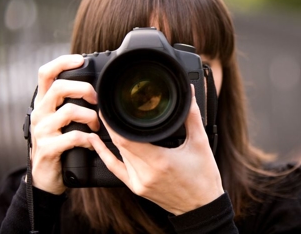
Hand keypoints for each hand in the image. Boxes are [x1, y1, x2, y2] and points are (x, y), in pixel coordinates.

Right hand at [29, 55, 99, 194]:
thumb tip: (95, 88)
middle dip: (84, 89)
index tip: (80, 60)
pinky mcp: (49, 148)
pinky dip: (88, 138)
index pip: (46, 74)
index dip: (62, 62)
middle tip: (97, 100)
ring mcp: (42, 131)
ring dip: (91, 117)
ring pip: (70, 111)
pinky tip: (92, 142)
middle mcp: (40, 113)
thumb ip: (70, 104)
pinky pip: (73, 136)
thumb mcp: (60, 121)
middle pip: (59, 87)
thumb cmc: (59, 144)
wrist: (46, 178)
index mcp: (44, 104)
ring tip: (97, 126)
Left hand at [89, 86, 223, 214]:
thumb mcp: (201, 143)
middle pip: (119, 145)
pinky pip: (116, 170)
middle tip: (109, 107)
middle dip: (112, 125)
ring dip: (112, 137)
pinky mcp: (137, 188)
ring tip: (108, 119)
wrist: (202, 206)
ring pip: (118, 154)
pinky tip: (96, 142)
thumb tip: (190, 93)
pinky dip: (105, 155)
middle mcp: (145, 174)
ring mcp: (139, 183)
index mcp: (159, 162)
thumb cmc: (204, 178)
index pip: (126, 139)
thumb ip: (192, 116)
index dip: (113, 123)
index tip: (109, 107)